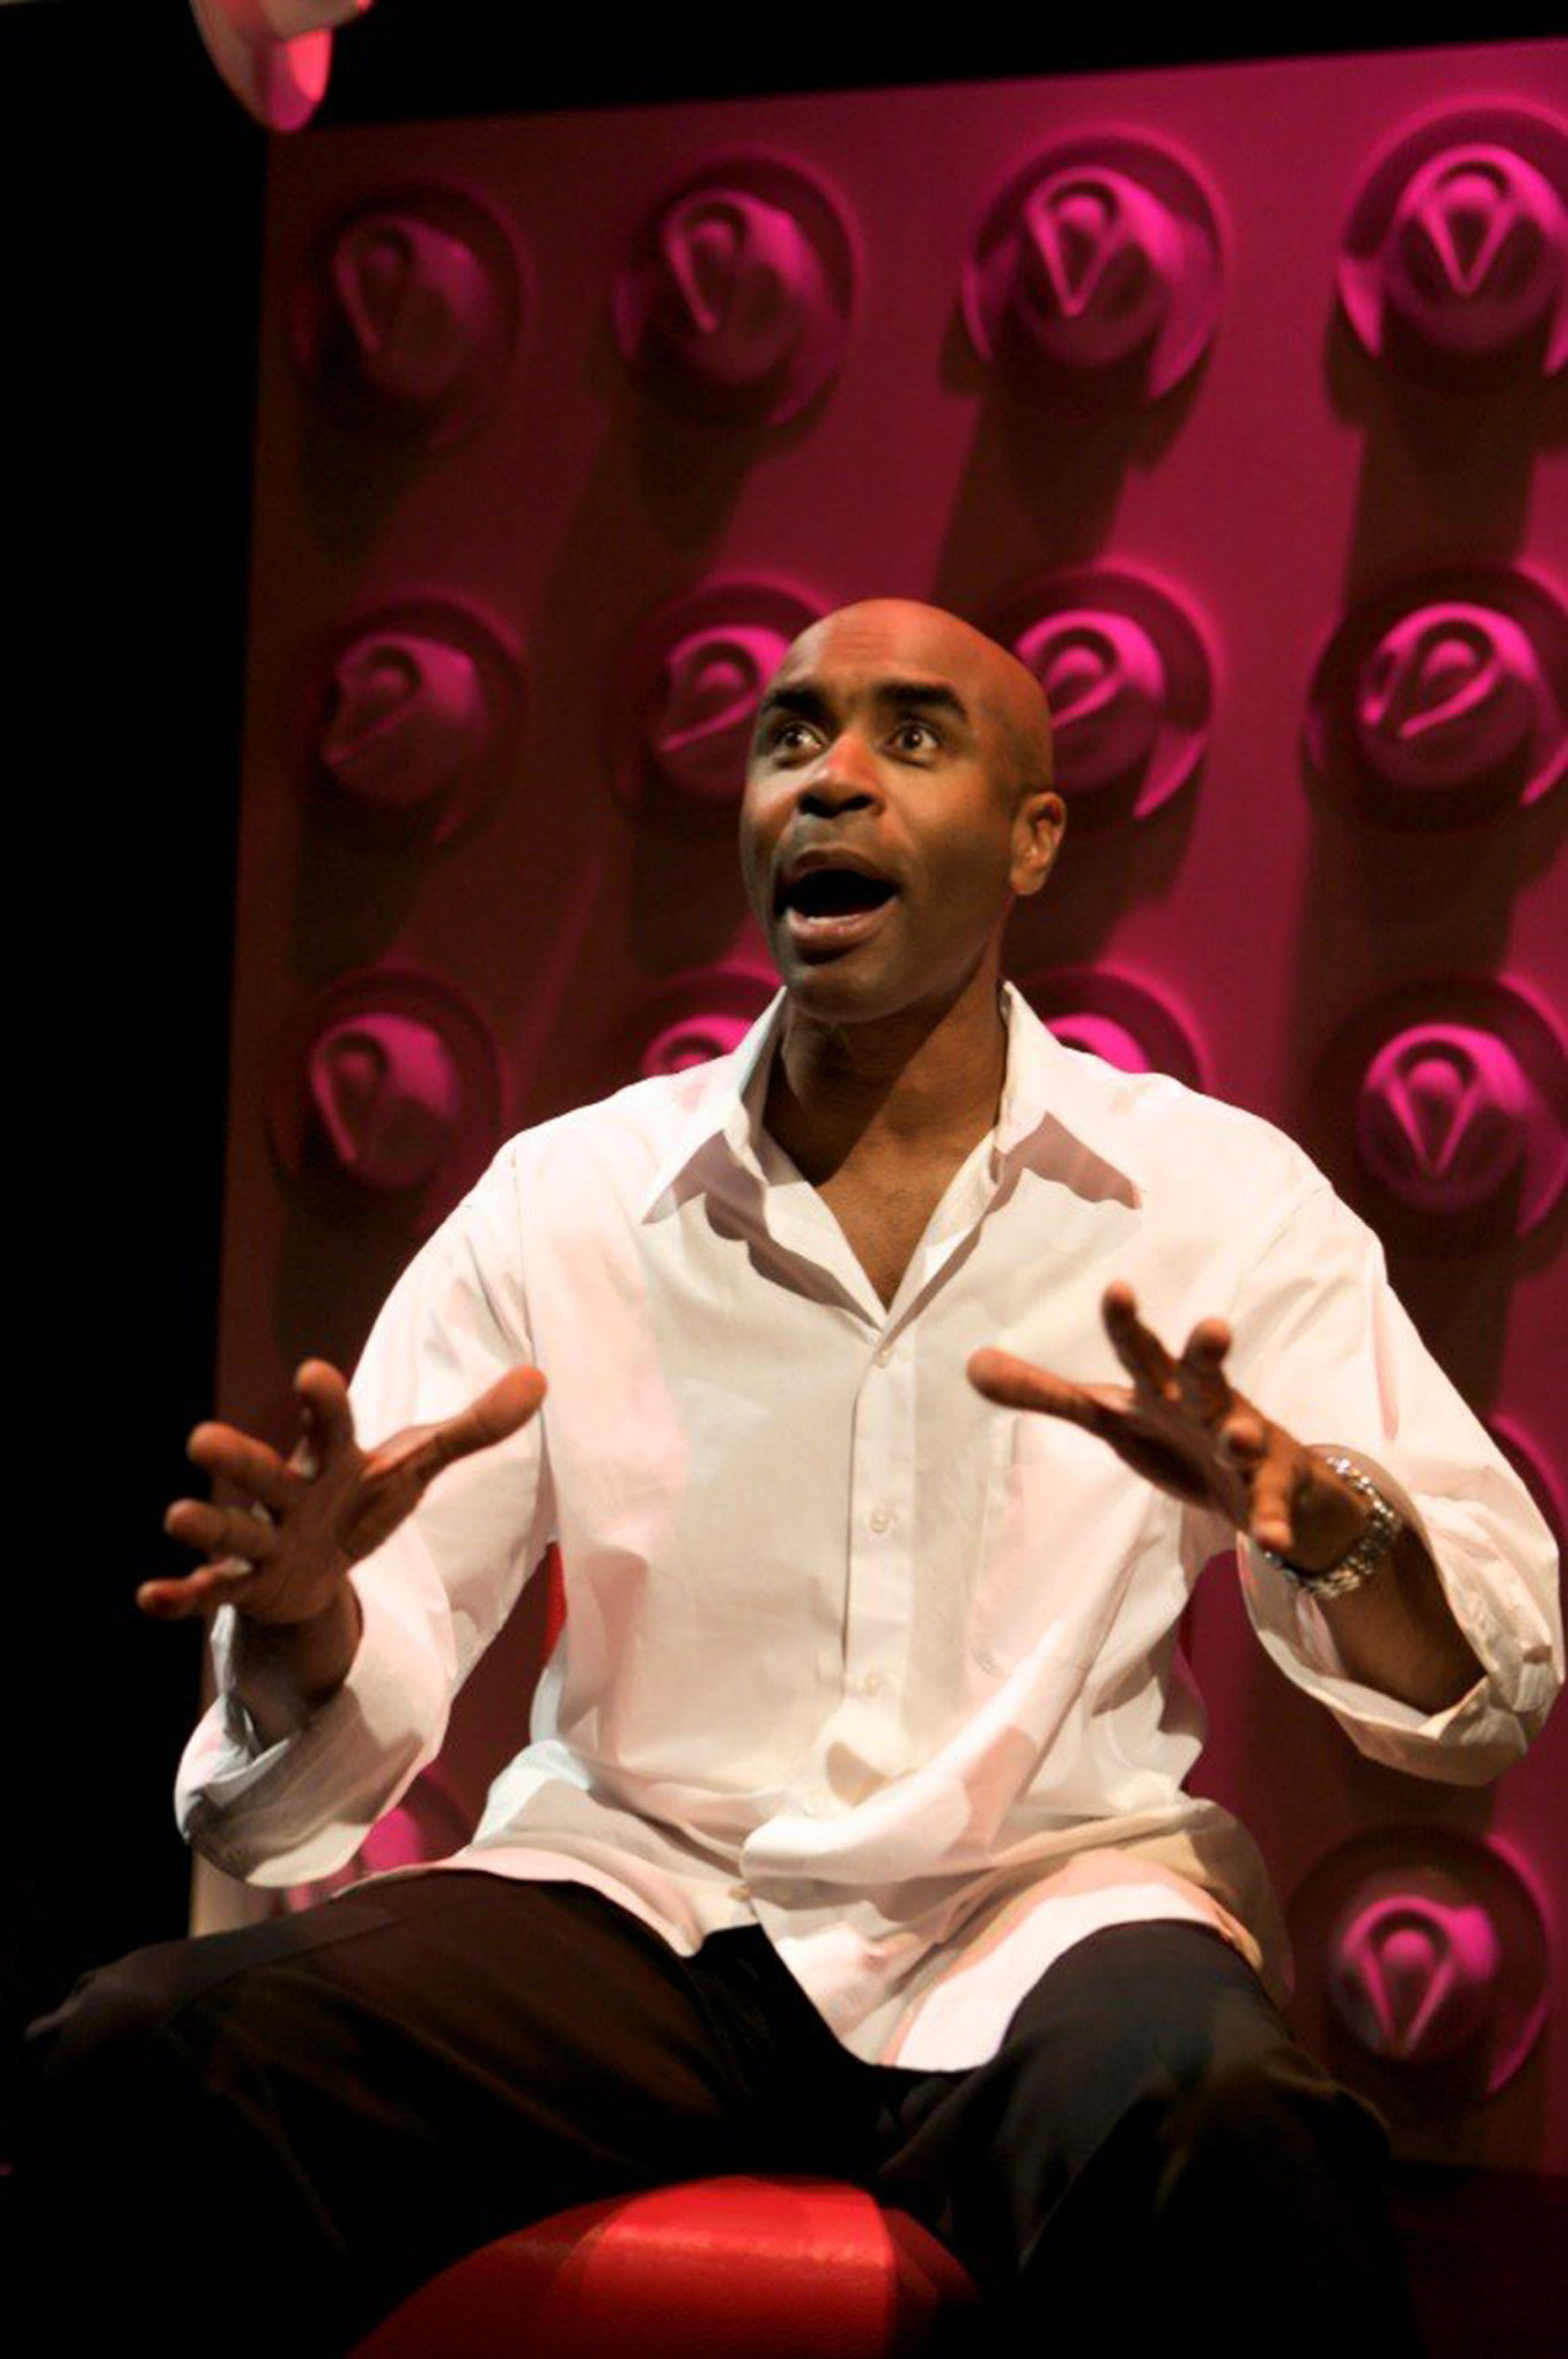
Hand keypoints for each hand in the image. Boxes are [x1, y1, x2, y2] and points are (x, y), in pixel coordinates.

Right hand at [141, 1358, 547, 1624]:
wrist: (319, 1565)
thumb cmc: (362, 1499)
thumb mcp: (418, 1466)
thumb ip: (474, 1427)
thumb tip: (541, 1378)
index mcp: (332, 1460)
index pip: (329, 1425)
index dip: (322, 1402)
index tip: (314, 1371)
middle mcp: (288, 1495)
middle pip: (265, 1476)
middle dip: (239, 1461)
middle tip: (202, 1437)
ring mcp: (262, 1541)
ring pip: (232, 1535)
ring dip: (206, 1530)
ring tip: (176, 1515)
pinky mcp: (244, 1588)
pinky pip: (208, 1594)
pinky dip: (179, 1596)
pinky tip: (152, 1597)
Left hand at [967, 1282, 1366, 1572]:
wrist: (1266, 1481)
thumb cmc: (1177, 1434)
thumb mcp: (1111, 1417)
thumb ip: (1047, 1393)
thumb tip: (971, 1364)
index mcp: (1162, 1387)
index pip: (1138, 1351)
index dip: (1125, 1323)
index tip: (1116, 1288)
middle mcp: (1207, 1405)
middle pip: (1204, 1375)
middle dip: (1207, 1353)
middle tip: (1212, 1327)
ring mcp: (1245, 1446)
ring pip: (1244, 1436)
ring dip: (1242, 1437)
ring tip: (1241, 1439)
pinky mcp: (1271, 1489)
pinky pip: (1271, 1507)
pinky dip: (1272, 1522)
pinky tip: (1269, 1537)